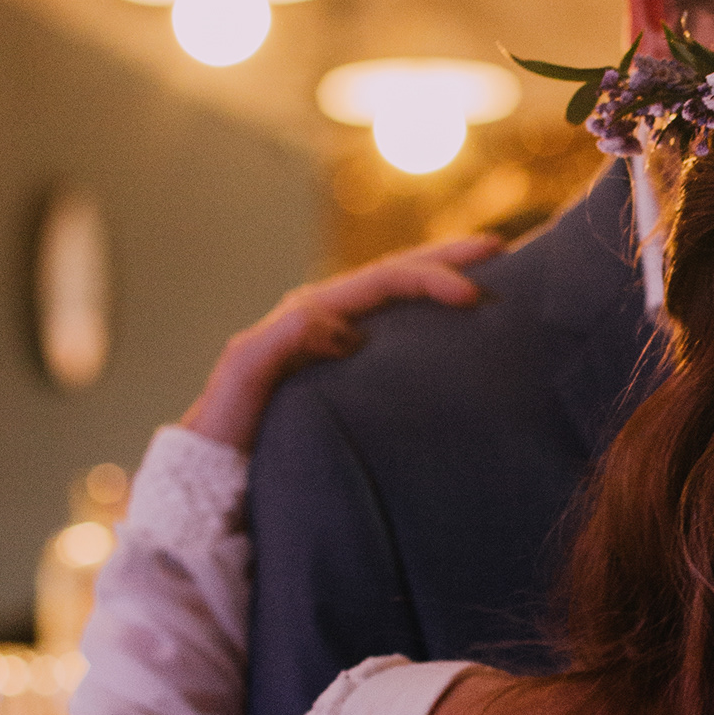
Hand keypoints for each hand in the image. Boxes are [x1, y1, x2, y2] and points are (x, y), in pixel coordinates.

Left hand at [181, 237, 501, 452]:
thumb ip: (276, 339)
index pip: (381, 280)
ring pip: (397, 300)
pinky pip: (393, 333)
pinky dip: (427, 319)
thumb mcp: (245, 375)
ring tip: (487, 273)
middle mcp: (324, 319)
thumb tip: (331, 315)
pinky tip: (457, 327)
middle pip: (393, 275)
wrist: (217, 467)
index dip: (428, 277)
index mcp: (308, 313)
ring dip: (439, 279)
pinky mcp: (346, 373)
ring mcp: (336, 344)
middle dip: (444, 258)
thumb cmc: (227, 425)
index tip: (473, 292)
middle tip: (496, 247)